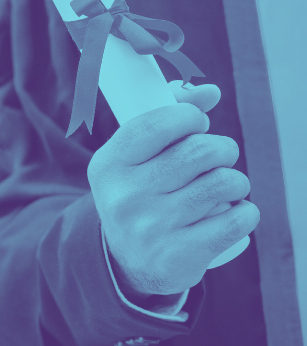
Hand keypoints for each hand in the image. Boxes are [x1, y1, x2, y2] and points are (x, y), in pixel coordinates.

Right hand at [87, 81, 259, 296]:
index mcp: (108, 165)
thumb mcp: (137, 157)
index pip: (158, 124)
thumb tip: (210, 91)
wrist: (129, 261)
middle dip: (222, 147)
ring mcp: (151, 228)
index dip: (190, 117)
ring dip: (236, 180)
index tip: (198, 124)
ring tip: (226, 184)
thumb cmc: (140, 193)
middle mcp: (125, 196)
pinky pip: (236, 219)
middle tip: (219, 155)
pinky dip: (245, 211)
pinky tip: (233, 210)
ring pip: (223, 183)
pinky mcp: (180, 256)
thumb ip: (168, 118)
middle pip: (198, 151)